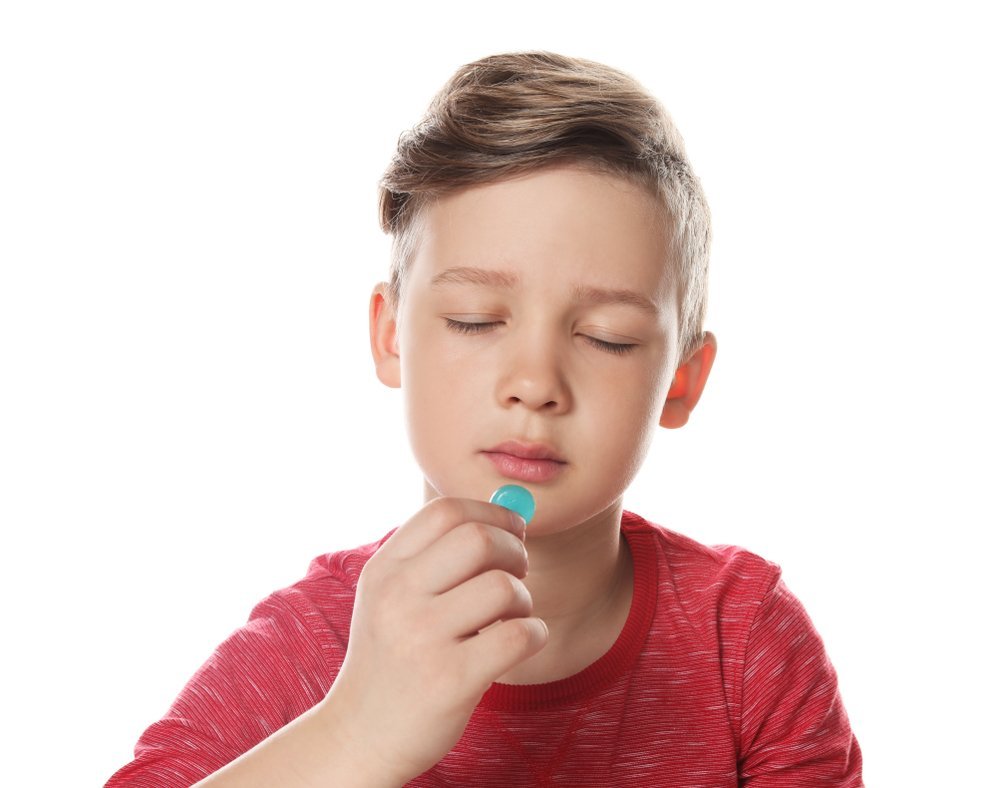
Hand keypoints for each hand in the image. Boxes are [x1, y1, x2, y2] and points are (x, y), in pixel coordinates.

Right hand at [320, 497, 548, 783]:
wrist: (361, 736)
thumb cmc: (393, 657)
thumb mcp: (391, 596)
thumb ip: (437, 554)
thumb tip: (510, 512)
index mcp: (385, 569)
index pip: (446, 511)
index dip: (492, 513)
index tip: (511, 531)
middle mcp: (397, 596)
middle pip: (479, 539)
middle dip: (514, 551)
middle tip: (516, 575)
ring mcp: (421, 638)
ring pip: (503, 587)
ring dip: (523, 600)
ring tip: (509, 618)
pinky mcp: (450, 679)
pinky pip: (519, 635)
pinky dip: (534, 634)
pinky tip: (520, 643)